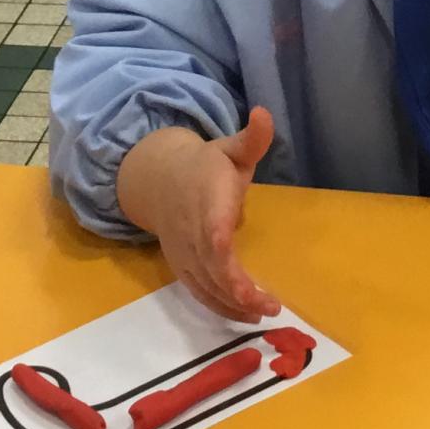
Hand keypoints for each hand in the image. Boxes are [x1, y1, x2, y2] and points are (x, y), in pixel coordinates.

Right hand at [122, 111, 281, 321]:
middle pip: (209, 266)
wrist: (158, 179)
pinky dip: (219, 306)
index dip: (222, 252)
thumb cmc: (206, 166)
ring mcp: (182, 251)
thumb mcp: (230, 148)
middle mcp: (191, 230)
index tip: (243, 275)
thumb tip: (264, 113)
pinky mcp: (180, 265)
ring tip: (264, 313)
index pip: (212, 231)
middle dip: (237, 290)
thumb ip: (251, 139)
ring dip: (232, 304)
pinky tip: (245, 314)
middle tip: (271, 305)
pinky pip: (197, 291)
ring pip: (203, 285)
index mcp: (206, 200)